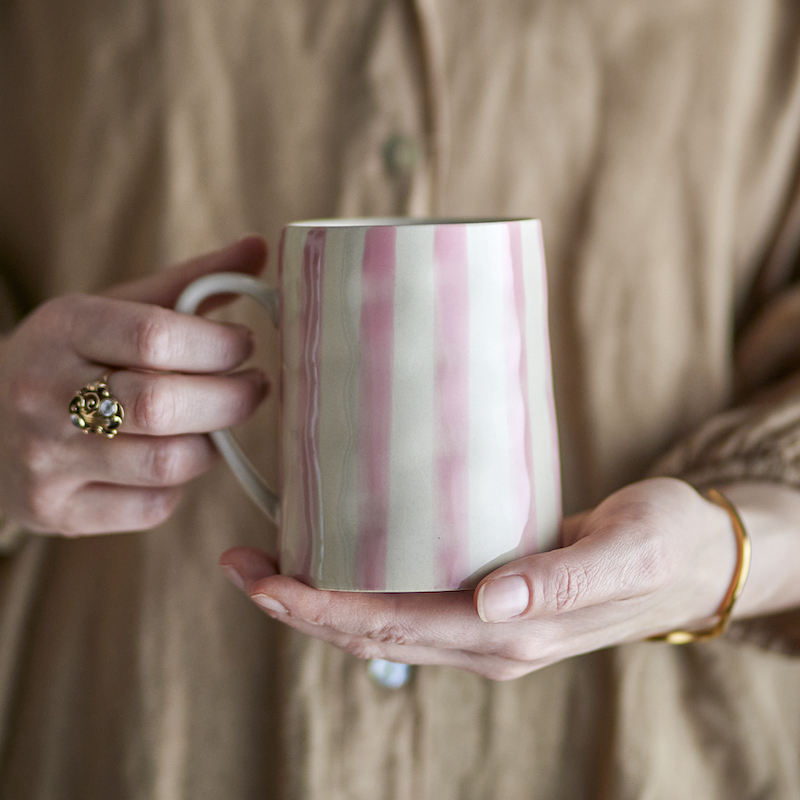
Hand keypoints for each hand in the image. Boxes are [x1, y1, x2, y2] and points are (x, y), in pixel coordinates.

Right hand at [0, 236, 269, 534]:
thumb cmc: (72, 359)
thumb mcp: (115, 309)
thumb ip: (189, 283)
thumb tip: (261, 248)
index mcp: (62, 329)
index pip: (155, 336)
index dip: (219, 344)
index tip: (246, 345)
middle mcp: (44, 395)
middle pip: (164, 405)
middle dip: (232, 398)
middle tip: (256, 386)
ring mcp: (46, 461)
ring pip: (167, 463)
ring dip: (212, 444)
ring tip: (217, 422)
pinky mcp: (57, 512)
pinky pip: (152, 506)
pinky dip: (179, 484)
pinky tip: (173, 459)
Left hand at [219, 477, 738, 679]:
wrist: (691, 559)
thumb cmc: (663, 545)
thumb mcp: (627, 550)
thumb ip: (562, 578)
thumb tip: (490, 603)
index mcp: (511, 633)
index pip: (394, 627)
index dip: (321, 610)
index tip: (264, 582)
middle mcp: (487, 639)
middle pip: (372, 631)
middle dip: (299, 604)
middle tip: (240, 564)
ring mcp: (486, 626)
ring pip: (383, 623)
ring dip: (320, 600)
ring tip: (267, 562)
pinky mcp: (490, 601)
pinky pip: (409, 604)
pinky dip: (360, 587)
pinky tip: (338, 555)